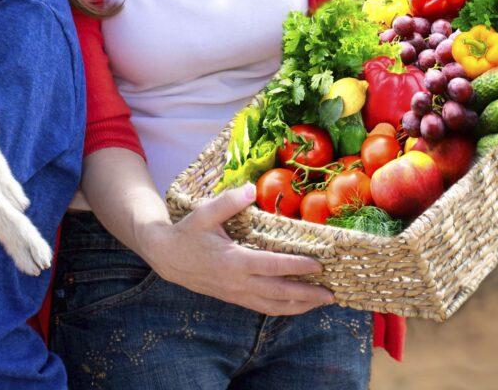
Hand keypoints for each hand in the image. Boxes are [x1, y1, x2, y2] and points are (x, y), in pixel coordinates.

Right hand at [144, 184, 335, 315]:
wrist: (167, 258)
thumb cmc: (188, 232)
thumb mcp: (205, 213)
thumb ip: (229, 201)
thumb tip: (251, 188)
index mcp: (234, 261)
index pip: (272, 266)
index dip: (296, 266)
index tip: (318, 264)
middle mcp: (238, 282)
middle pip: (278, 293)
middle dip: (306, 294)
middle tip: (330, 293)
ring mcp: (236, 293)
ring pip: (272, 306)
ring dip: (298, 306)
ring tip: (320, 303)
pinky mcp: (233, 298)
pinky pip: (262, 308)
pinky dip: (282, 308)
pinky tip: (295, 305)